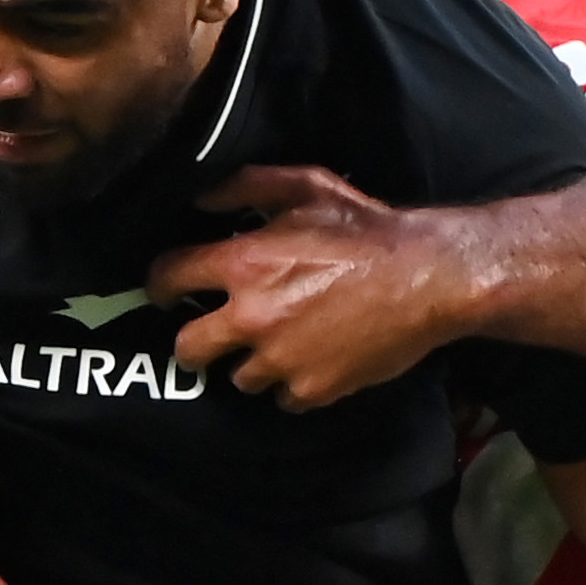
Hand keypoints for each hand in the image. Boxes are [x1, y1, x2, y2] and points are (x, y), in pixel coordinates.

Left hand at [155, 166, 473, 408]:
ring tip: (278, 345)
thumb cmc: (367, 229)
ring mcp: (281, 360)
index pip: (168, 277)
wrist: (427, 278)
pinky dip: (293, 384)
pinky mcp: (312, 390)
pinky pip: (284, 397)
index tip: (163, 290)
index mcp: (244, 263)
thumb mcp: (306, 186)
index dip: (158, 283)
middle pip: (189, 347)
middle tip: (208, 336)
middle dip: (193, 342)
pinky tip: (312, 360)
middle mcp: (253, 317)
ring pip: (239, 377)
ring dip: (252, 362)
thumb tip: (198, 199)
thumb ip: (245, 187)